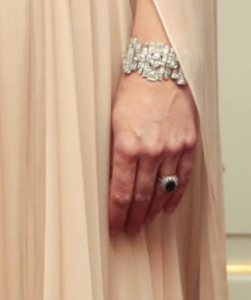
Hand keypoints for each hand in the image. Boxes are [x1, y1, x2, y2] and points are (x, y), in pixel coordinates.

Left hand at [108, 73, 197, 236]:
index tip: (113, 226)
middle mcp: (151, 151)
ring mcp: (172, 149)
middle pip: (141, 196)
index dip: (117, 213)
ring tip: (145, 222)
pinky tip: (167, 208)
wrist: (159, 69)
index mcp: (126, 145)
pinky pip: (182, 178)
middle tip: (128, 230)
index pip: (122, 192)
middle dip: (133, 217)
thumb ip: (114, 151)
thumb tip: (111, 179)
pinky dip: (175, 196)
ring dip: (152, 210)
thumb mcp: (112, 121)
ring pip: (162, 191)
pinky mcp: (188, 145)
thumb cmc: (132, 90)